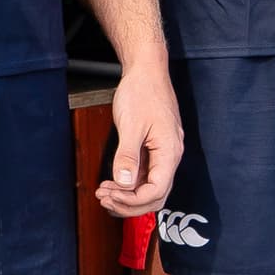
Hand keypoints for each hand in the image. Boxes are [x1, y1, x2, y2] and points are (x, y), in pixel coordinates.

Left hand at [96, 60, 185, 218]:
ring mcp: (163, 154)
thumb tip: (124, 183)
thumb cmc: (142, 92)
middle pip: (156, 196)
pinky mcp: (154, 150)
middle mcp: (170, 156)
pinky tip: (111, 183)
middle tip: (104, 199)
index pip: (157, 191)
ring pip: (150, 188)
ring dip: (128, 196)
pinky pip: (145, 176)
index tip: (111, 196)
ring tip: (104, 194)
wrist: (146, 71)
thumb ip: (128, 155)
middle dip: (129, 204)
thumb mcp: (131, 124)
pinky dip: (129, 184)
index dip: (133, 200)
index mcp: (170, 152)